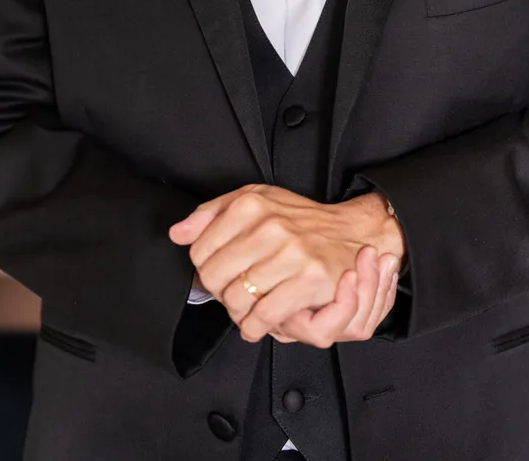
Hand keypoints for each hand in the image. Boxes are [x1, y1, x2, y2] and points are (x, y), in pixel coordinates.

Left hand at [168, 183, 404, 344]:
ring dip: (237, 312)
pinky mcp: (310, 279)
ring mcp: (291, 252)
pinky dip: (256, 327)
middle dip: (219, 292)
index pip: (199, 250)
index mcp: (251, 204)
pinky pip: (265, 315)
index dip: (204, 268)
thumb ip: (211, 214)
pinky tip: (259, 322)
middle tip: (231, 293)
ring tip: (246, 308)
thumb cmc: (299, 221)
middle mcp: (269, 225)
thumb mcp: (255, 201)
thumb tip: (178, 233)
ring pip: (237, 299)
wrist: (351, 233)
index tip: (218, 273)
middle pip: (214, 277)